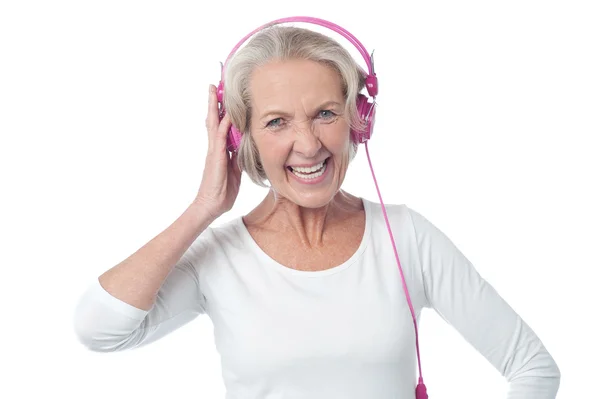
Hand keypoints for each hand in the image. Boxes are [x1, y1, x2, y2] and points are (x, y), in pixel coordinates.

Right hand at [194, 84, 241, 218]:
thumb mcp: (234, 171)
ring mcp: (214, 151)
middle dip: (214, 102)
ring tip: (215, 90)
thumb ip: (237, 157)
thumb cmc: (222, 191)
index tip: (223, 95)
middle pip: (213, 119)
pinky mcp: (215, 157)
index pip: (220, 125)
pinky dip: (223, 125)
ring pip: (213, 123)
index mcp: (219, 150)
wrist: (211, 205)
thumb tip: (243, 148)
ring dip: (215, 106)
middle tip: (214, 84)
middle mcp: (214, 147)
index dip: (221, 110)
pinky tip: (226, 115)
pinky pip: (219, 138)